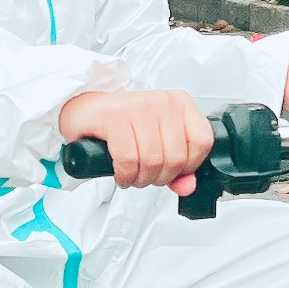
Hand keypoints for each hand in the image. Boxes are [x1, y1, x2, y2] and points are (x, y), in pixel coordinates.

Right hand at [58, 89, 212, 193]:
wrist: (86, 110)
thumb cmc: (122, 124)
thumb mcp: (158, 142)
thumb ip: (179, 166)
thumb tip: (187, 186)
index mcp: (180, 103)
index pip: (202, 142)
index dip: (189, 165)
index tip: (173, 169)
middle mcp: (162, 101)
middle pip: (176, 157)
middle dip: (159, 177)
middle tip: (145, 175)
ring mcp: (139, 106)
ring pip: (152, 161)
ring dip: (140, 178)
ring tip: (132, 174)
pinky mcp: (115, 116)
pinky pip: (128, 159)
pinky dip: (125, 175)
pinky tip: (121, 173)